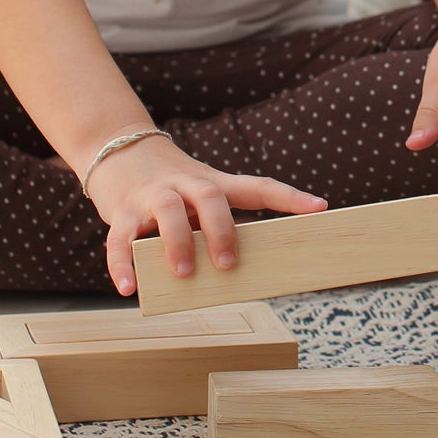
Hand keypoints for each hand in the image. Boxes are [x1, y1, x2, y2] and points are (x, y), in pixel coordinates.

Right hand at [85, 133, 325, 297]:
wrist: (118, 148)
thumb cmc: (170, 184)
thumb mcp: (200, 195)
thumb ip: (218, 224)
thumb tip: (241, 269)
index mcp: (213, 182)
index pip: (258, 186)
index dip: (290, 197)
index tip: (320, 208)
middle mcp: (185, 184)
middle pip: (210, 197)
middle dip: (222, 230)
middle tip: (228, 265)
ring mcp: (152, 196)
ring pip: (166, 211)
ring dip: (176, 243)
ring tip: (183, 274)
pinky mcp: (121, 210)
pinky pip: (120, 238)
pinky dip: (123, 264)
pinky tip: (129, 288)